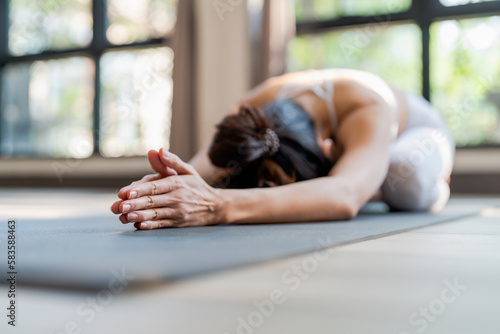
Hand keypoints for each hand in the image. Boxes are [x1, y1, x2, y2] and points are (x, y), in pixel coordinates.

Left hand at [111, 149, 225, 228]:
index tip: (126, 192)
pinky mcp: (178, 223)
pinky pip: (162, 224)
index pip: (155, 186)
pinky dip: (150, 226)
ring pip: (155, 214)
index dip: (140, 190)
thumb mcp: (187, 170)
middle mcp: (177, 198)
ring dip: (139, 216)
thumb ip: (171, 161)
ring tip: (125, 217)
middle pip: (153, 201)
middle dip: (135, 204)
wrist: (215, 206)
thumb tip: (158, 150)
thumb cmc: (197, 186)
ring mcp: (178, 212)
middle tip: (119, 206)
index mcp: (177, 183)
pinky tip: (139, 226)